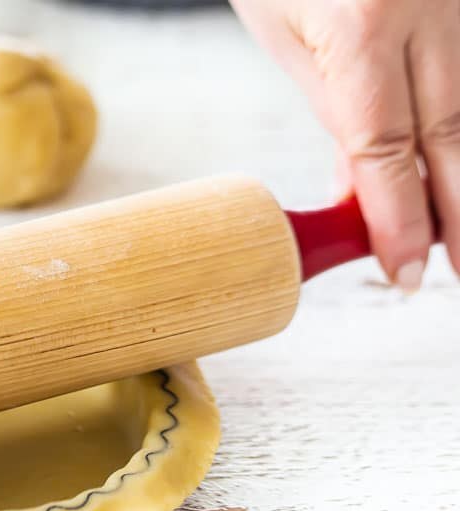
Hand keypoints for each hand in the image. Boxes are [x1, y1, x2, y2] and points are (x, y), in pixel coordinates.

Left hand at [232, 0, 459, 290]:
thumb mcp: (284, 34)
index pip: (387, 149)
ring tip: (457, 227)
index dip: (398, 218)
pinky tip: (454, 159)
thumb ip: (334, 108)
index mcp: (363, 26)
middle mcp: (432, 7)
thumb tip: (365, 184)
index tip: (404, 269)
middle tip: (453, 267)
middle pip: (453, 134)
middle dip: (455, 211)